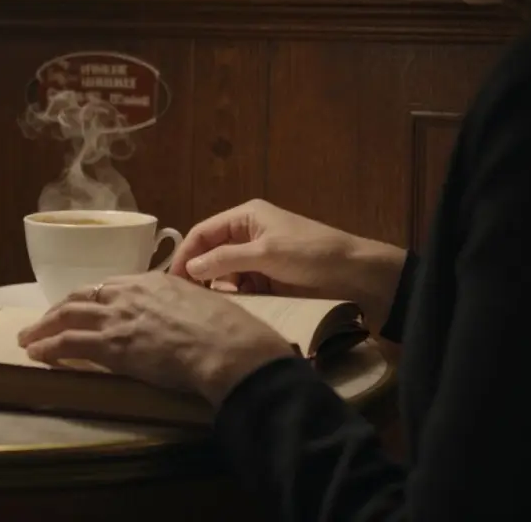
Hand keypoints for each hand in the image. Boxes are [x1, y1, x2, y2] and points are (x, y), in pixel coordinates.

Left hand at [17, 273, 296, 406]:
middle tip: (42, 322)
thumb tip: (182, 312)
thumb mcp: (201, 302)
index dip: (88, 299)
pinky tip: (36, 354)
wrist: (226, 346)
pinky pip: (68, 343)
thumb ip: (181, 303)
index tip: (78, 308)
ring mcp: (117, 318)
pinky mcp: (111, 345)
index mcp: (151, 281)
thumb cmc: (226, 329)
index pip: (108, 287)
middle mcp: (128, 294)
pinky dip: (48, 348)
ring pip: (66, 316)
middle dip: (56, 310)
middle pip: (80, 297)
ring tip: (28, 338)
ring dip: (42, 328)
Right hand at [168, 199, 406, 335]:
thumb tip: (188, 269)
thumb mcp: (267, 253)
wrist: (358, 277)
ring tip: (208, 309)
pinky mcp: (269, 282)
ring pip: (224, 276)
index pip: (203, 232)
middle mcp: (248, 236)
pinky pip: (242, 290)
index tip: (172, 281)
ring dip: (217, 290)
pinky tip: (230, 313)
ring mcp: (258, 260)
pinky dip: (234, 300)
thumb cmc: (312, 255)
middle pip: (210, 254)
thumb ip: (225, 260)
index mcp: (246, 217)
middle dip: (199, 275)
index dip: (185, 254)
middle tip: (185, 301)